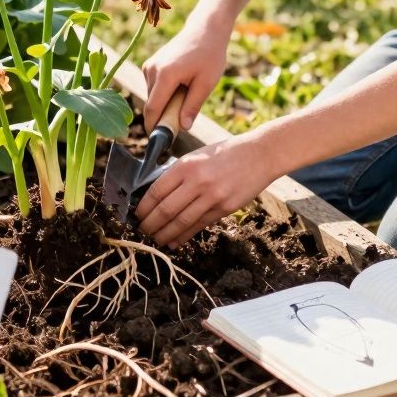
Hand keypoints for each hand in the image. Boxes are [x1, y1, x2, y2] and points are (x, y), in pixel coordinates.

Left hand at [135, 136, 273, 247]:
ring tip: (156, 240)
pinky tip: (175, 241)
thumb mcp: (196, 156)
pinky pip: (199, 225)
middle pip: (166, 210)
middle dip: (150, 224)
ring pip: (181, 222)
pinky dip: (184, 236)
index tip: (137, 215)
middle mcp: (197, 181)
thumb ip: (178, 173)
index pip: (157, 191)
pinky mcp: (224, 208)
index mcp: (186, 165)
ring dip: (165, 234)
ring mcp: (212, 196)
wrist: (259, 155)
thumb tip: (156, 195)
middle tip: (142, 231)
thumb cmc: (224, 154)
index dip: (144, 207)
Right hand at [141, 18, 229, 132]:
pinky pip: (154, 88)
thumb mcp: (206, 83)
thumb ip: (192, 106)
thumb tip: (182, 127)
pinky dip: (165, 94)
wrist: (205, 30)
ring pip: (153, 98)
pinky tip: (181, 85)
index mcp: (165, 75)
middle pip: (152, 105)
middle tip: (184, 118)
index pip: (153, 109)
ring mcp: (149, 66)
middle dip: (164, 116)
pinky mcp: (150, 65)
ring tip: (187, 92)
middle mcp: (152, 70)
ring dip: (166, 104)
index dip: (155, 128)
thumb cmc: (210, 55)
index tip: (162, 142)